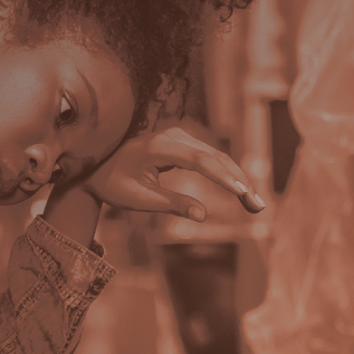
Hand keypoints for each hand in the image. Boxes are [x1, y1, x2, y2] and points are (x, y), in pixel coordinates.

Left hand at [74, 127, 266, 220]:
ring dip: (238, 179)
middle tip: (258, 207)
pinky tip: (241, 191)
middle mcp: (172, 136)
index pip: (200, 160)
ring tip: (255, 205)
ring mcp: (178, 136)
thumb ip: (171, 204)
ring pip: (217, 157)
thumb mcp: (138, 199)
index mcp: (158, 147)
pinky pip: (210, 157)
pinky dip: (227, 174)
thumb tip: (202, 216)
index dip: (223, 177)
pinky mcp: (182, 143)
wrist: (96, 167)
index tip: (242, 192)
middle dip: (239, 182)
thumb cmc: (112, 184)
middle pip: (215, 157)